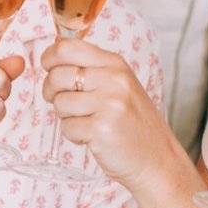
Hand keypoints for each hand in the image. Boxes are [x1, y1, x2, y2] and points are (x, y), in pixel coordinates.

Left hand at [39, 37, 182, 186]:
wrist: (158, 159)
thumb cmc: (134, 123)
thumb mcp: (120, 85)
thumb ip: (92, 69)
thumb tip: (53, 58)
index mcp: (115, 64)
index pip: (67, 48)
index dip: (49, 58)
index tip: (49, 69)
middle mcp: (113, 79)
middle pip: (57, 76)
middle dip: (52, 92)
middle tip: (66, 104)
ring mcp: (109, 104)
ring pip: (59, 103)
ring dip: (66, 117)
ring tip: (88, 122)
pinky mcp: (101, 129)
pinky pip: (66, 127)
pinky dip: (74, 135)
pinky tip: (93, 136)